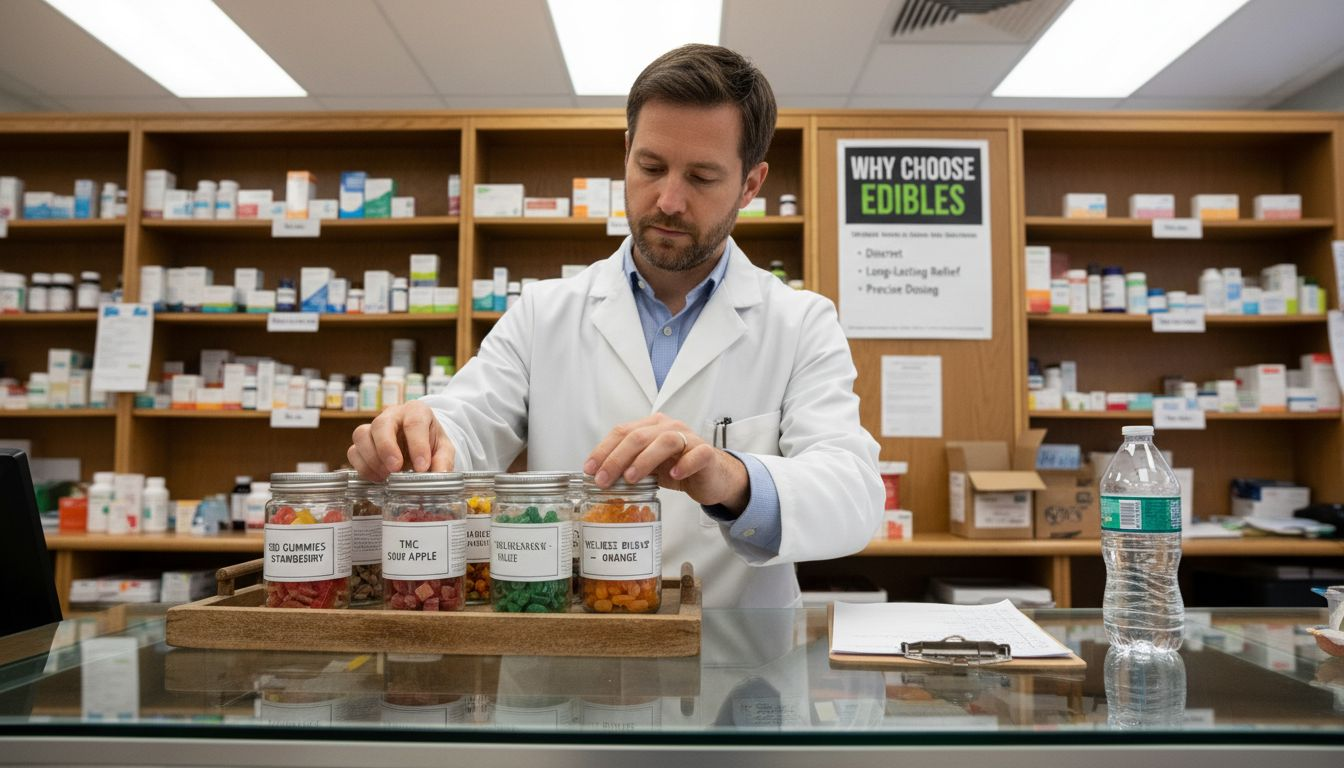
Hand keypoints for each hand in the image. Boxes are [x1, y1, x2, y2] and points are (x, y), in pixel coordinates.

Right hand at [348, 401, 454, 481]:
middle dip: (386, 448)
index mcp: (416, 411)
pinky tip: (378, 478)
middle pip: (381, 424)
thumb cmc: (430, 442)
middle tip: (395, 469)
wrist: (419, 443)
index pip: (414, 422)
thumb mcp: (443, 449)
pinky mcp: (363, 443)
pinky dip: (363, 467)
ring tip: (387, 476)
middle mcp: (392, 415)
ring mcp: (374, 428)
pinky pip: (354, 452)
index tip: (422, 467)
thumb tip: (440, 475)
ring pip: (361, 435)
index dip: (417, 445)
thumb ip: (443, 461)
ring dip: (372, 459)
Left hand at [584, 412, 749, 511]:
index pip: (622, 432)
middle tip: (604, 479)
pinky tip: (673, 475)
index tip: (590, 470)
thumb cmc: (678, 468)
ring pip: (665, 441)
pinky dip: (684, 464)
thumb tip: (598, 477)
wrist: (711, 477)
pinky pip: (696, 454)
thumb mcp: (648, 467)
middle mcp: (669, 427)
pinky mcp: (706, 453)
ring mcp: (689, 438)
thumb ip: (628, 465)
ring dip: (645, 459)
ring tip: (631, 478)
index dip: (603, 450)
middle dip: (617, 458)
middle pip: (638, 436)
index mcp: (651, 427)